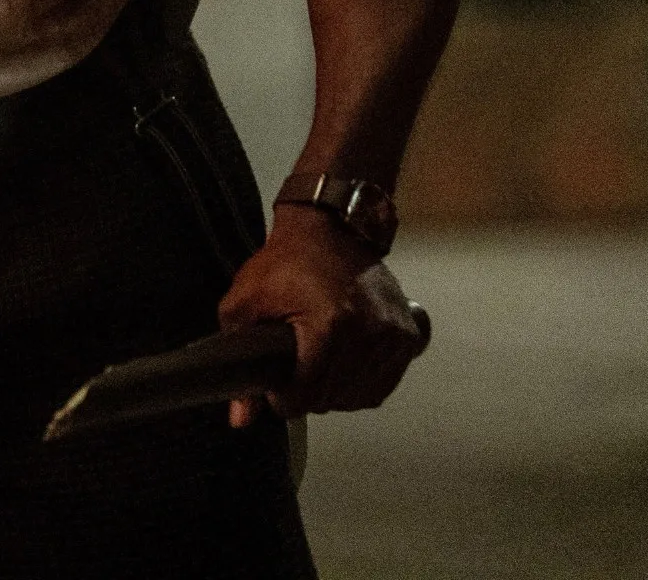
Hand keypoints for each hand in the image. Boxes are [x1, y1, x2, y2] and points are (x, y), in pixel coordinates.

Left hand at [217, 205, 426, 421]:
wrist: (331, 228)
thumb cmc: (285, 261)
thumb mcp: (245, 302)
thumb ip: (238, 360)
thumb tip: (240, 419)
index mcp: (330, 326)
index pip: (308, 395)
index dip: (284, 399)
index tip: (275, 387)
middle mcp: (370, 334)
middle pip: (334, 399)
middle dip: (307, 394)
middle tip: (293, 370)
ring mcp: (394, 336)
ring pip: (361, 397)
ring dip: (336, 392)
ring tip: (317, 366)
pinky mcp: (409, 335)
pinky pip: (385, 383)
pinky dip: (363, 383)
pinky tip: (343, 365)